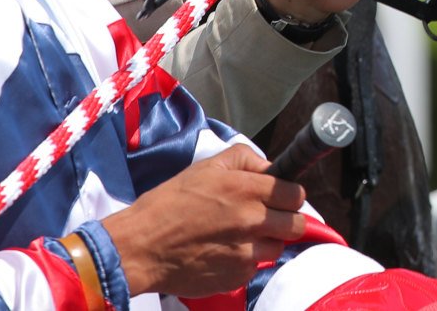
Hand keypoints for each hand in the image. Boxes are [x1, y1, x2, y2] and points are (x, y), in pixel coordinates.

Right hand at [101, 145, 305, 296]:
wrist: (139, 247)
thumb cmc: (169, 203)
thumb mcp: (206, 167)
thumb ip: (245, 159)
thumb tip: (270, 167)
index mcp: (247, 190)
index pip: (296, 195)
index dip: (289, 196)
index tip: (278, 198)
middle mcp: (253, 221)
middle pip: (297, 225)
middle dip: (285, 220)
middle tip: (265, 219)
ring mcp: (246, 252)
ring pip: (278, 248)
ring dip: (266, 243)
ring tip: (240, 237)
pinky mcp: (236, 276)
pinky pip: (255, 268)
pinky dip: (245, 262)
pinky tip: (223, 254)